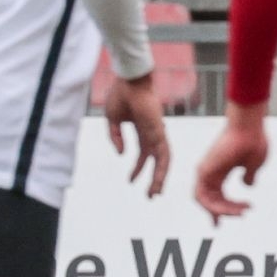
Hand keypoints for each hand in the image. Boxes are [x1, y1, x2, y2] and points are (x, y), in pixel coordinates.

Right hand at [105, 73, 170, 197]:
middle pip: (157, 161)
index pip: (143, 155)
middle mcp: (153, 133)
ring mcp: (158, 132)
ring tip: (154, 194)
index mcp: (143, 130)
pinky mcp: (159, 131)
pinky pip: (164, 153)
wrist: (128, 80)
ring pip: (163, 160)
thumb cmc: (121, 94)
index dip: (137, 168)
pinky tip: (156, 179)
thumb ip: (116, 137)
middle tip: (151, 195)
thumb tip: (121, 154)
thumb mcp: (112, 120)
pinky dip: (162, 167)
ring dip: (159, 178)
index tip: (130, 181)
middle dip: (154, 178)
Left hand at [195, 104, 268, 221]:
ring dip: (222, 211)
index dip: (224, 208)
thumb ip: (248, 176)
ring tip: (240, 212)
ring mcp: (205, 170)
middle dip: (224, 212)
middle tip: (241, 215)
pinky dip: (215, 207)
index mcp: (220, 169)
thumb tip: (248, 185)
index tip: (239, 215)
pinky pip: (203, 197)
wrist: (249, 126)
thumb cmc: (253, 140)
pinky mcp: (203, 171)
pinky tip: (232, 209)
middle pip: (210, 200)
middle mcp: (210, 171)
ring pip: (205, 201)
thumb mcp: (253, 164)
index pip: (215, 194)